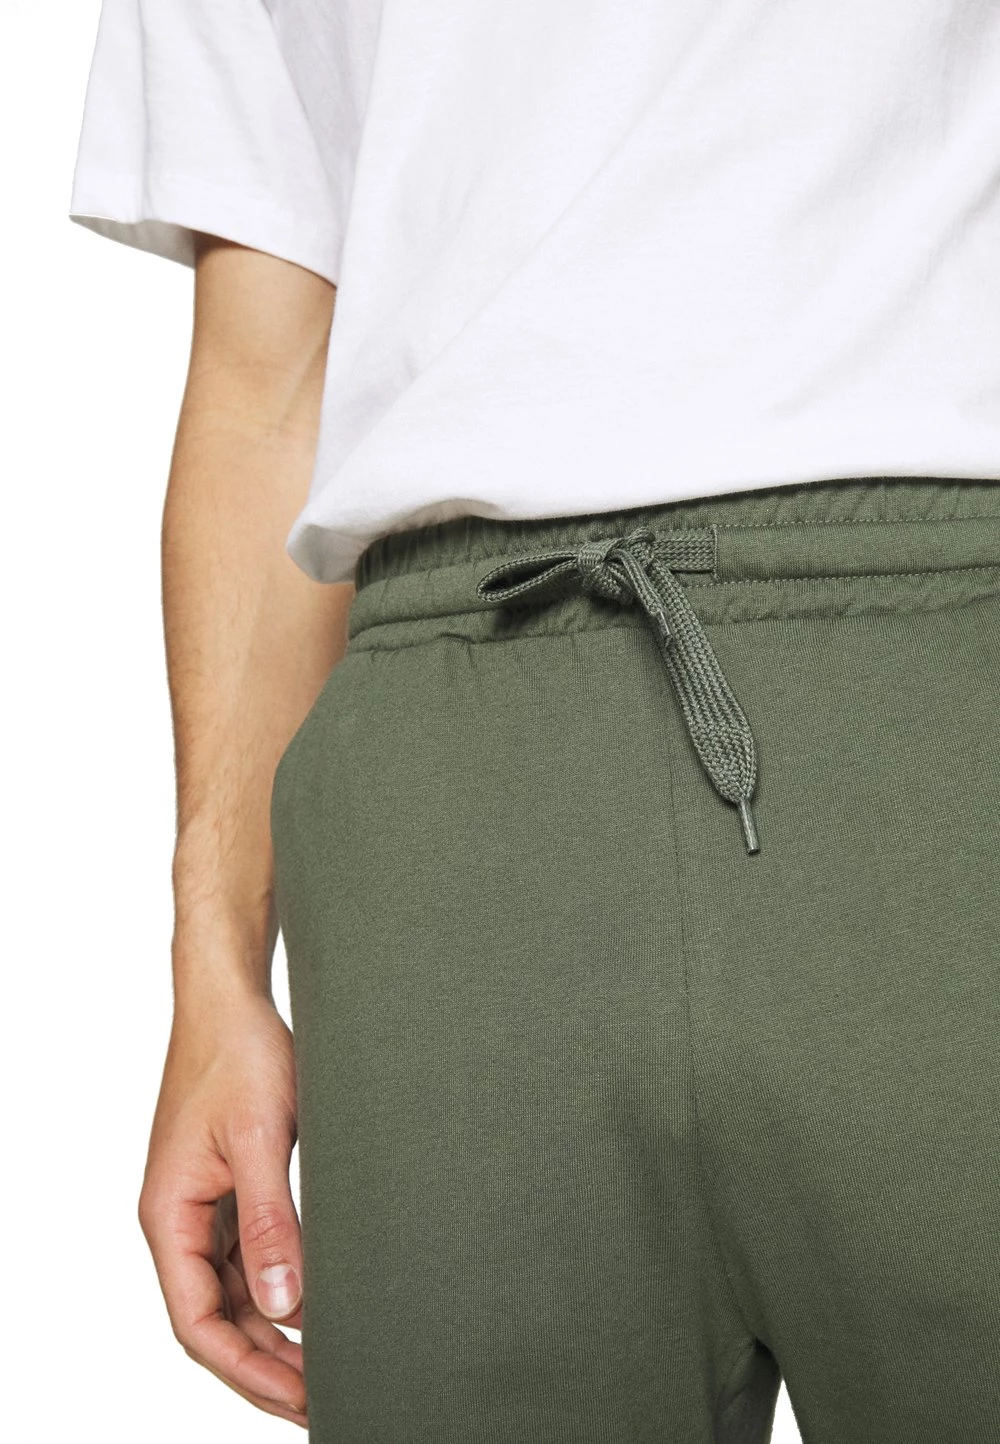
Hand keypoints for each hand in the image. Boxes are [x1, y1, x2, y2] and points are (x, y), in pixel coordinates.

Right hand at [138, 991, 307, 1425]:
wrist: (231, 996)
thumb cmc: (238, 1053)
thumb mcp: (262, 1139)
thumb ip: (270, 1223)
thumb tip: (284, 1307)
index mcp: (170, 1214)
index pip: (198, 1323)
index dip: (247, 1370)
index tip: (300, 1398)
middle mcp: (179, 1218)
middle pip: (215, 1317)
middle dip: (265, 1363)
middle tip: (326, 1396)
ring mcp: (202, 1203)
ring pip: (232, 1290)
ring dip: (274, 1329)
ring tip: (329, 1361)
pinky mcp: (227, 1185)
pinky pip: (247, 1254)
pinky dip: (279, 1284)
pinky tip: (317, 1300)